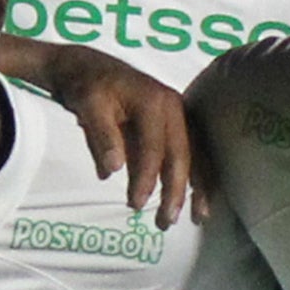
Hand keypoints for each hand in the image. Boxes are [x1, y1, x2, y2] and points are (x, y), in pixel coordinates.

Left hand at [8, 44, 195, 221]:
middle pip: (181, 154)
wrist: (89, 67)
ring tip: (199, 217)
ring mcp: (179, 115)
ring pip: (195, 155)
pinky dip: (200, 175)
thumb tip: (113, 170)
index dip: (146, 179)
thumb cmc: (87, 86)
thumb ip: (102, 136)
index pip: (153, 148)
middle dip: (177, 190)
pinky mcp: (177, 123)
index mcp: (154, 101)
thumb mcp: (88, 105)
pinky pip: (194, 152)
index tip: (135, 205)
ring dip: (198, 187)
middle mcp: (174, 107)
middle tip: (166, 222)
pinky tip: (203, 197)